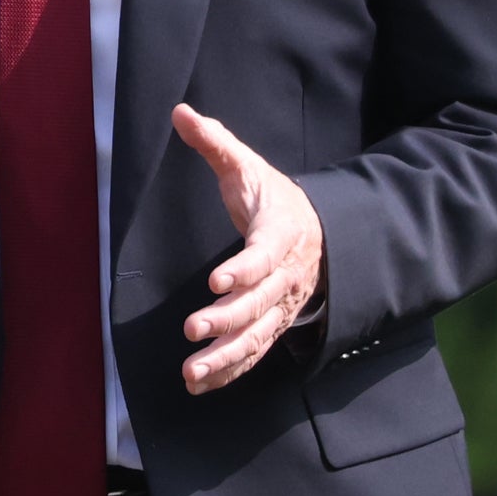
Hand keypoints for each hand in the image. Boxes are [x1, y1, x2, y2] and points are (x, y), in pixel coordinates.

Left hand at [175, 103, 326, 393]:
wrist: (317, 231)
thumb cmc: (273, 197)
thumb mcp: (247, 166)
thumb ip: (215, 142)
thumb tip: (180, 112)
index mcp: (281, 234)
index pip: (265, 255)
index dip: (243, 269)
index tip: (216, 281)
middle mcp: (285, 275)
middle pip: (260, 302)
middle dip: (228, 318)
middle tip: (193, 329)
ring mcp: (281, 304)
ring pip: (257, 335)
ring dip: (226, 356)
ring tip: (192, 370)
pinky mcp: (272, 323)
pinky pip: (254, 352)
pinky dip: (229, 370)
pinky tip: (199, 383)